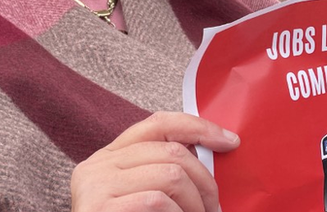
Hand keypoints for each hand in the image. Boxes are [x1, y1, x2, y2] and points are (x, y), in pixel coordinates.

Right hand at [71, 112, 239, 211]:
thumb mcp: (141, 193)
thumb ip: (162, 169)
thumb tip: (213, 148)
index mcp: (108, 156)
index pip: (158, 123)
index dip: (198, 127)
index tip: (230, 141)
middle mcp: (97, 166)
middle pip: (172, 152)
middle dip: (205, 181)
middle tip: (214, 207)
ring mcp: (96, 186)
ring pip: (171, 175)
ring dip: (196, 203)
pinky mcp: (99, 208)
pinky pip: (156, 201)